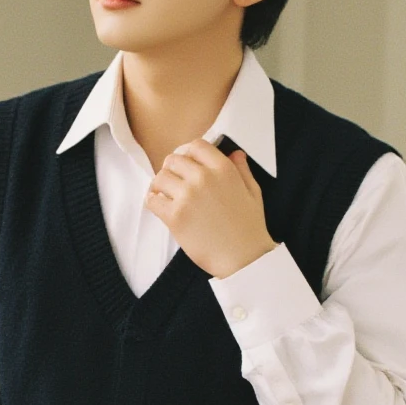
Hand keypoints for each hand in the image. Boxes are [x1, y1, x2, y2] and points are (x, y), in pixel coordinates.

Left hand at [145, 140, 277, 278]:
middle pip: (173, 160)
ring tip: (165, 195)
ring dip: (160, 185)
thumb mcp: (253, 192)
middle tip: (174, 182)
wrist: (243, 258)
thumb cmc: (249, 228)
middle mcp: (203, 178)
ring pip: (160, 177)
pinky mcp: (175, 216)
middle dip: (172, 169)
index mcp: (223, 169)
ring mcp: (187, 196)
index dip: (188, 153)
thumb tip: (235, 153)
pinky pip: (152, 200)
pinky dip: (153, 201)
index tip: (187, 163)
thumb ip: (242, 170)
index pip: (196, 145)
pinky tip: (161, 207)